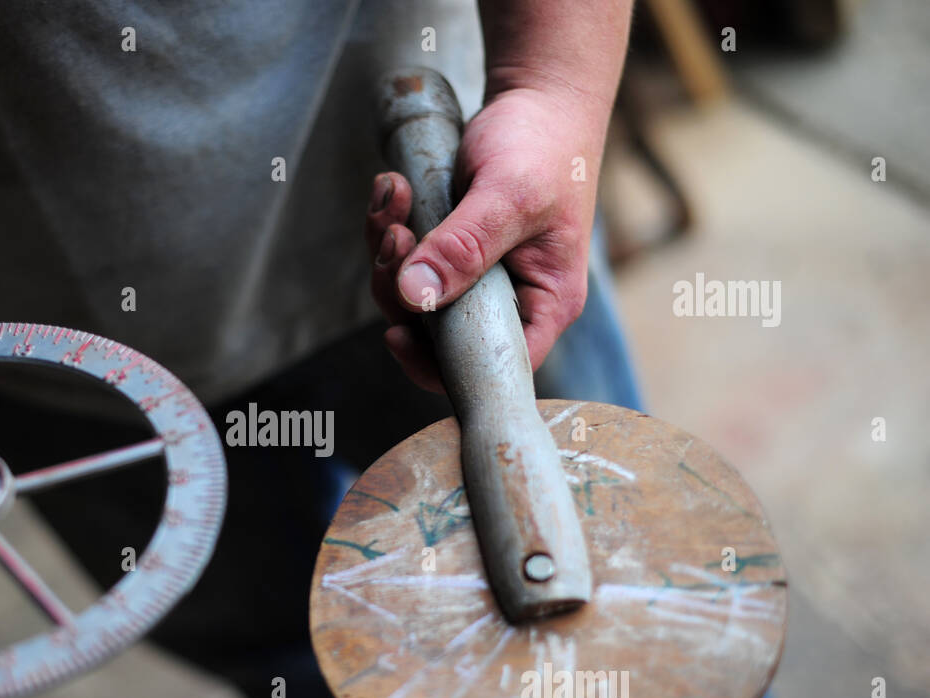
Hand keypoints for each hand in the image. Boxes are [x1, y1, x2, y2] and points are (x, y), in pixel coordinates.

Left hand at [365, 85, 606, 392]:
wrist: (537, 96)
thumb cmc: (544, 144)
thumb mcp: (510, 194)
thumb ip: (465, 246)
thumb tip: (417, 296)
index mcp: (544, 304)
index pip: (492, 367)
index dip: (438, 366)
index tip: (398, 333)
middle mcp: (508, 300)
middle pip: (435, 334)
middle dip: (400, 288)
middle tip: (397, 233)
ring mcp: (473, 277)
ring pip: (409, 295)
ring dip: (387, 249)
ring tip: (395, 196)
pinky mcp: (446, 251)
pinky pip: (402, 259)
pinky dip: (387, 225)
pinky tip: (392, 187)